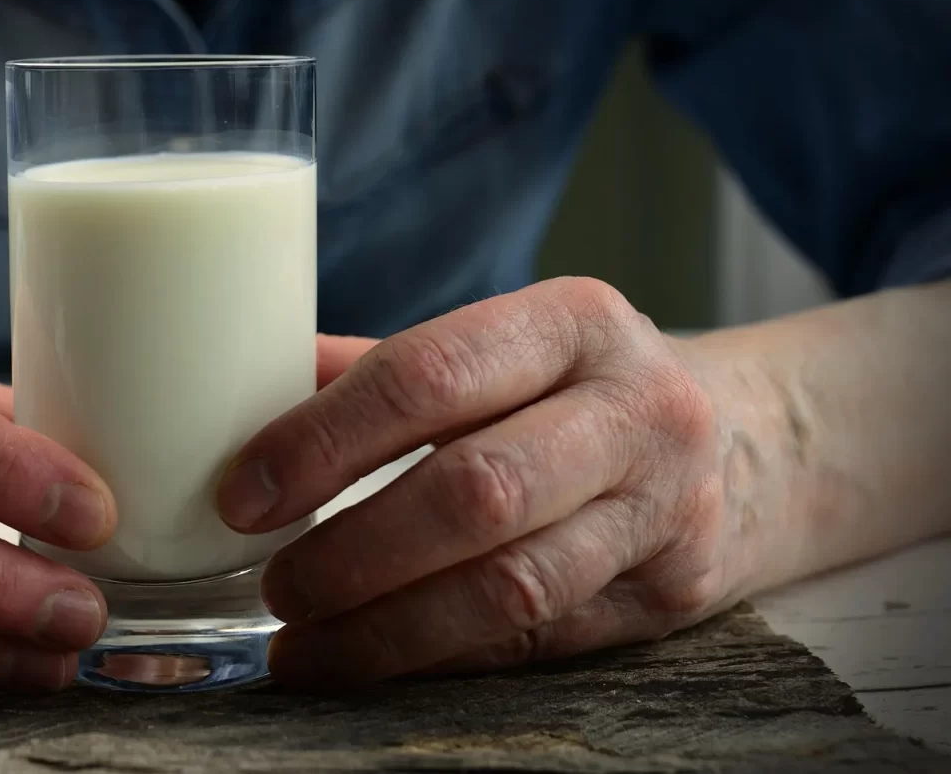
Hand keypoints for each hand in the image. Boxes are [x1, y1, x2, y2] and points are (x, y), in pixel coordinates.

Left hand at [219, 277, 743, 684]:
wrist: (746, 440)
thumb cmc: (578, 386)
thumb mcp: (503, 346)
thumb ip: (382, 370)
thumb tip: (237, 393)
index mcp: (573, 320)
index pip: (429, 376)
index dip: (324, 441)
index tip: (243, 494)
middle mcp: (635, 408)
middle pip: (474, 491)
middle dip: (353, 551)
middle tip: (274, 586)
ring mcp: (667, 507)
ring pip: (511, 587)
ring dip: (388, 629)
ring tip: (303, 648)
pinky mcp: (673, 593)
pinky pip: (539, 642)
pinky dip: (443, 658)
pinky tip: (373, 663)